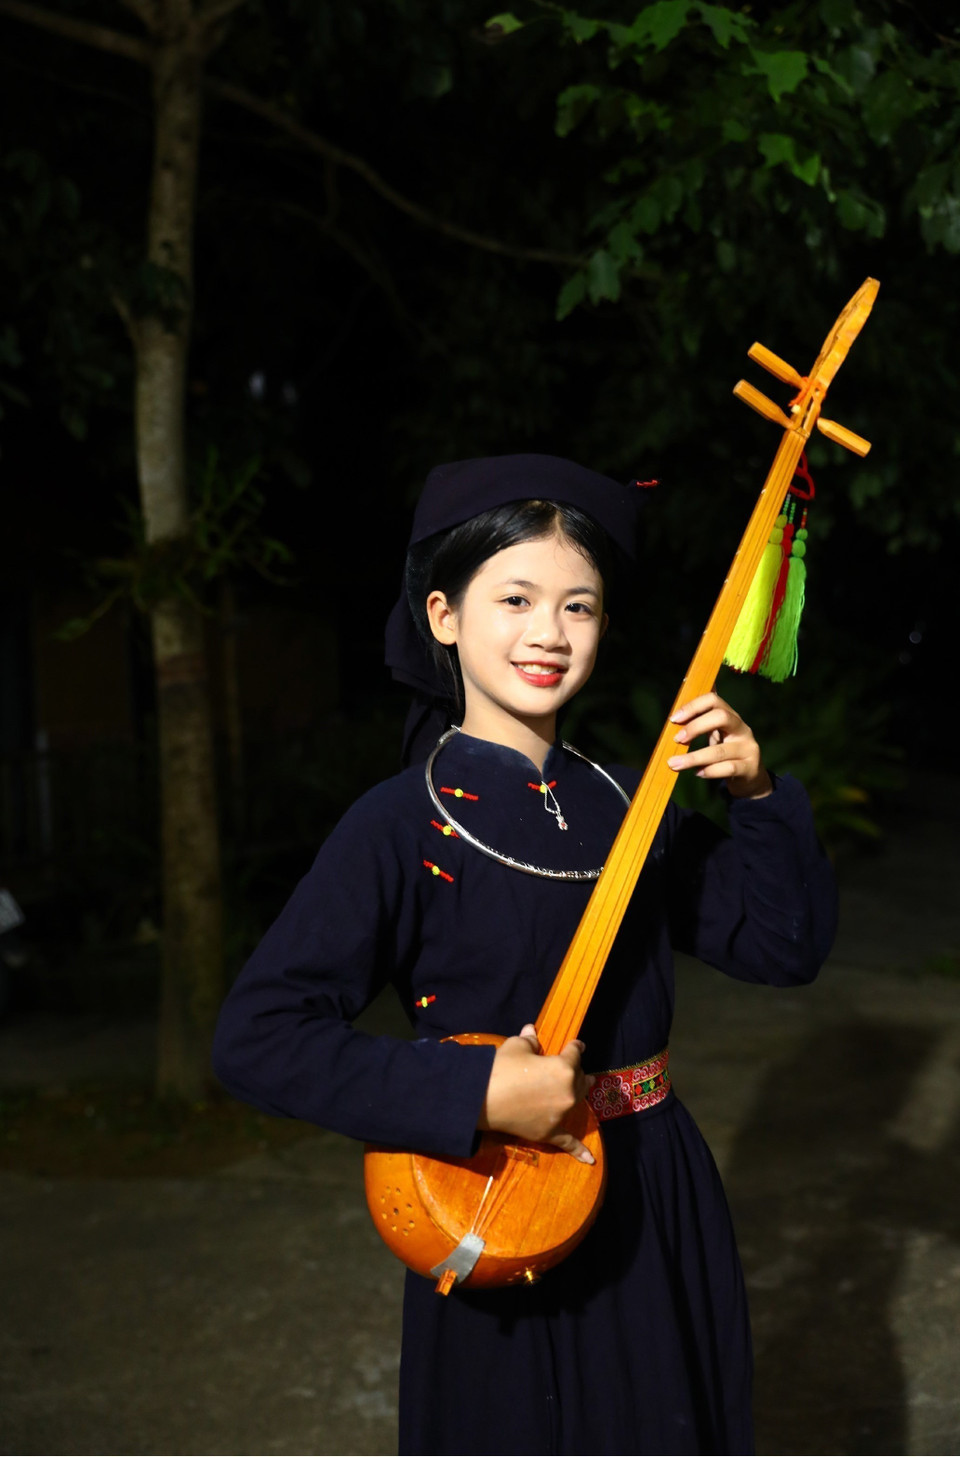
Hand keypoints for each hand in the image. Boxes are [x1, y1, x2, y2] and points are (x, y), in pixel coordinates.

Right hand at [479, 1024, 595, 1162]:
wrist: (482, 1099)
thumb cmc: (501, 1068)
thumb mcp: (516, 1047)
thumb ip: (530, 1040)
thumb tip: (532, 1030)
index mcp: (563, 1067)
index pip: (574, 1054)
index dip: (575, 1047)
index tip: (577, 1045)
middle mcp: (567, 1092)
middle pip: (579, 1078)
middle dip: (578, 1071)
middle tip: (578, 1068)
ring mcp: (560, 1114)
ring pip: (577, 1101)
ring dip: (581, 1093)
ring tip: (588, 1087)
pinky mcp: (549, 1132)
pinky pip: (567, 1142)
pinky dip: (579, 1151)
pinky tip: (589, 1160)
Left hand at [666, 692, 772, 798]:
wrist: (751, 777)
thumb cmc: (727, 753)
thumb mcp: (717, 735)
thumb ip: (700, 725)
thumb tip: (673, 718)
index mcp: (731, 717)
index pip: (714, 700)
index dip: (693, 706)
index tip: (674, 719)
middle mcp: (742, 729)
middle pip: (721, 717)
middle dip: (695, 727)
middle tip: (677, 739)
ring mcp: (748, 748)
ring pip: (720, 750)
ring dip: (694, 758)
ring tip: (675, 764)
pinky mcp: (749, 767)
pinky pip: (727, 768)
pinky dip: (709, 771)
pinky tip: (697, 773)